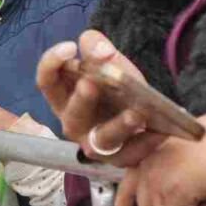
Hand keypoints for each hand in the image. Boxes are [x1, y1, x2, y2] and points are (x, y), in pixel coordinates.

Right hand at [36, 30, 150, 157]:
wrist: (145, 116)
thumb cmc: (116, 88)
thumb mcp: (109, 63)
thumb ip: (99, 48)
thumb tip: (101, 51)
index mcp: (64, 96)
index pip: (47, 80)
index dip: (52, 63)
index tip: (69, 47)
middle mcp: (73, 122)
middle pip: (71, 114)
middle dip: (81, 99)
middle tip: (91, 83)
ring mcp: (94, 144)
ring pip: (101, 140)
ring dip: (118, 126)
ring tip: (136, 114)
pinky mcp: (119, 158)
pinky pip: (131, 154)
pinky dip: (146, 143)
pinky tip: (159, 132)